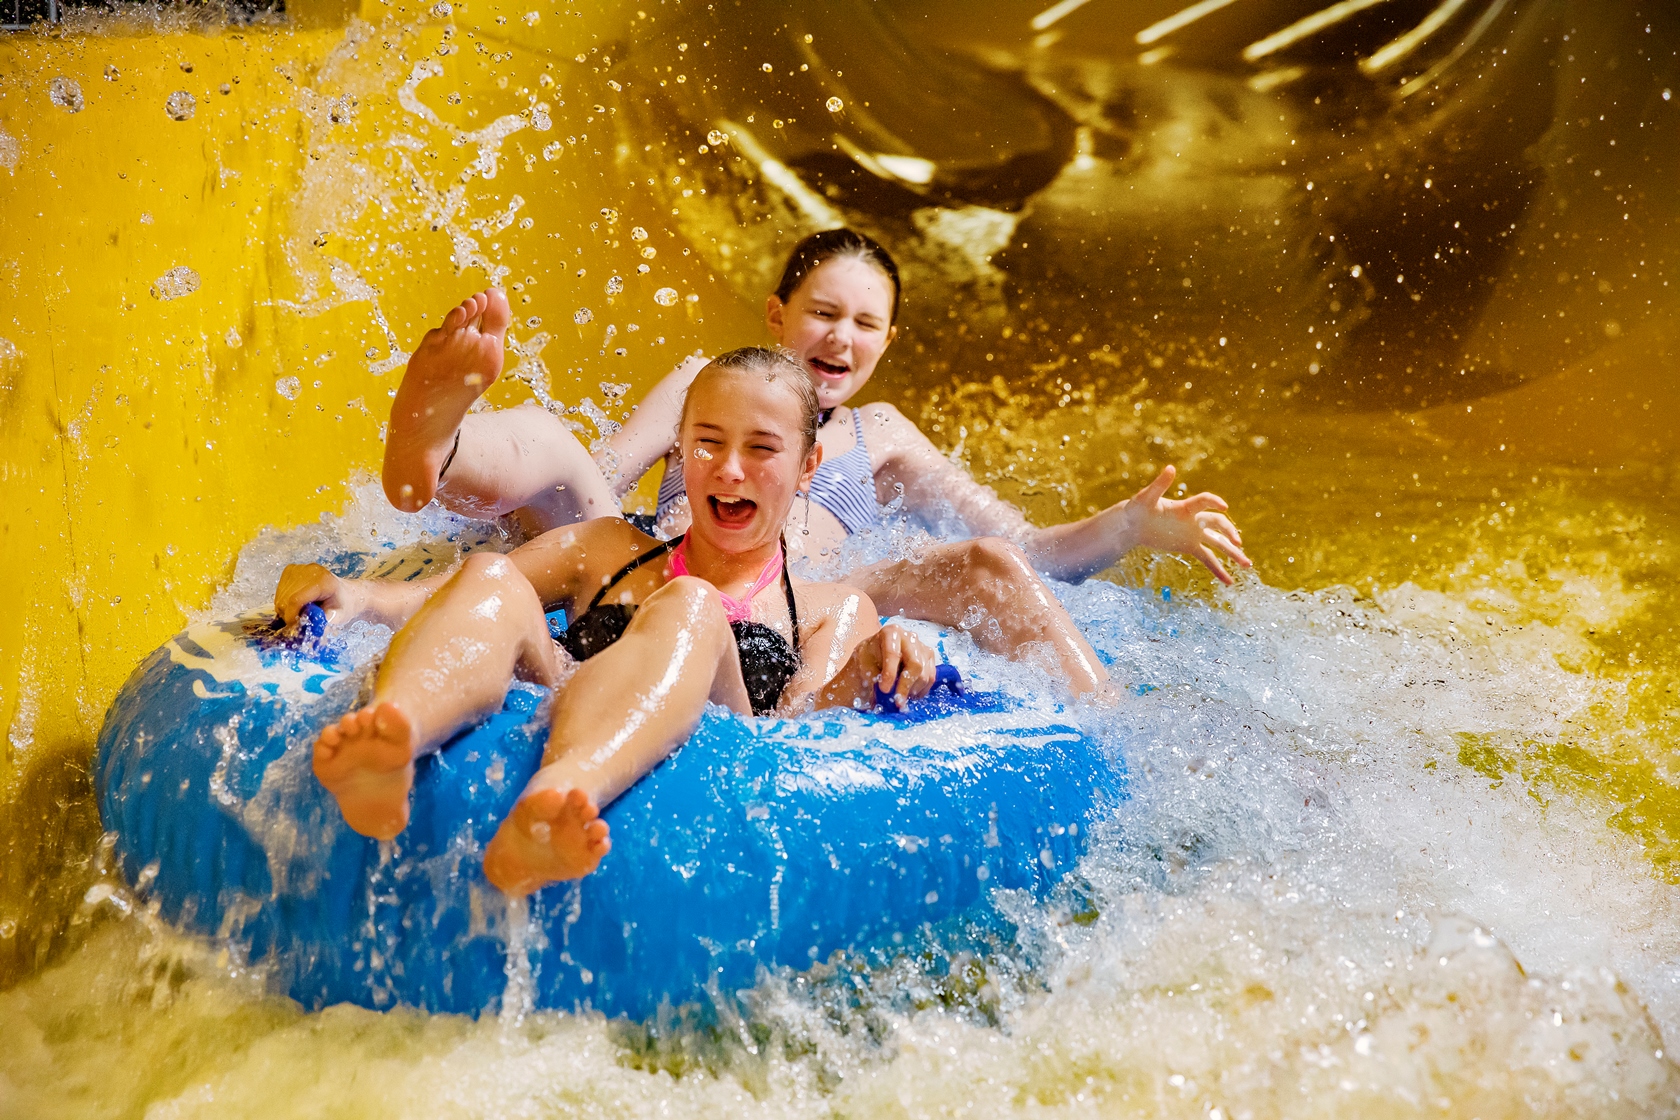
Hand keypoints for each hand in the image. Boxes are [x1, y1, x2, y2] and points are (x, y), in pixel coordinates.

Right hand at [274, 563, 361, 629]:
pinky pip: (279, 591)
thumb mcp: (338, 618)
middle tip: (301, 621)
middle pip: (285, 599)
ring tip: (303, 611)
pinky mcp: (291, 569)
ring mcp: (299, 568)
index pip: (296, 600)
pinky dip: (285, 601)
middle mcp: (310, 571)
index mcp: (323, 581)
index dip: (291, 616)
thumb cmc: (343, 606)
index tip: (294, 627)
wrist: (347, 594)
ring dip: (286, 609)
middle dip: (289, 615)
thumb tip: (306, 635)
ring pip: (280, 596)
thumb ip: (321, 625)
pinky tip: (299, 602)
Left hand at [854, 624, 938, 709]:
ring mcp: (922, 647)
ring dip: (913, 691)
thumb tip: (881, 696)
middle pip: (915, 664)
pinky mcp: (929, 658)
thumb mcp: (864, 664)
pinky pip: (931, 678)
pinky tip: (910, 695)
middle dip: (906, 686)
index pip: (893, 653)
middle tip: (897, 702)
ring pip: (925, 674)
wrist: (876, 655)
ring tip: (901, 699)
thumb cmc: (869, 658)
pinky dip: (921, 690)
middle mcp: (909, 637)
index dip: (890, 673)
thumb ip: (872, 677)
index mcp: (890, 633)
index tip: (884, 690)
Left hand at [1121, 465, 1250, 584]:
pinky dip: (1218, 569)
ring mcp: (1194, 534)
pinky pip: (1208, 558)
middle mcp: (1194, 520)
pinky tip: (1229, 582)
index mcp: (1185, 507)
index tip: (1224, 508)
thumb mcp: (1146, 498)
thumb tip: (1170, 468)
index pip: (1204, 502)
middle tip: (1238, 544)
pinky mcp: (1190, 546)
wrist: (1133, 524)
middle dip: (1229, 533)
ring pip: (1218, 543)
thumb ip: (1159, 485)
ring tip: (1248, 565)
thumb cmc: (1138, 508)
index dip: (1214, 502)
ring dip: (1233, 553)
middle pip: (1218, 524)